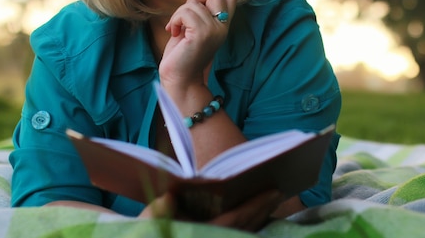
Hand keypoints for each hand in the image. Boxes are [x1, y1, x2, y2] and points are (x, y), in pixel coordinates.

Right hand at [139, 189, 284, 231]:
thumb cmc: (146, 232)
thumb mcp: (148, 220)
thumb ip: (159, 209)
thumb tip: (170, 195)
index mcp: (201, 234)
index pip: (234, 221)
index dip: (255, 206)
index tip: (273, 191)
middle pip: (245, 227)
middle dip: (262, 209)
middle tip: (279, 191)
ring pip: (245, 233)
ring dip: (260, 217)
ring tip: (273, 199)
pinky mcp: (213, 237)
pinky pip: (239, 235)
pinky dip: (250, 224)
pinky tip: (258, 214)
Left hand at [158, 0, 236, 88]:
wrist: (181, 80)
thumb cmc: (183, 54)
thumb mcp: (195, 28)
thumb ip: (201, 12)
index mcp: (224, 26)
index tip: (195, 12)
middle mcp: (223, 27)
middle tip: (185, 15)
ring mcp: (214, 30)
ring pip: (193, 3)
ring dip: (178, 14)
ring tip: (177, 29)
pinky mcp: (202, 34)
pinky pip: (185, 12)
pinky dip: (175, 20)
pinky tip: (173, 32)